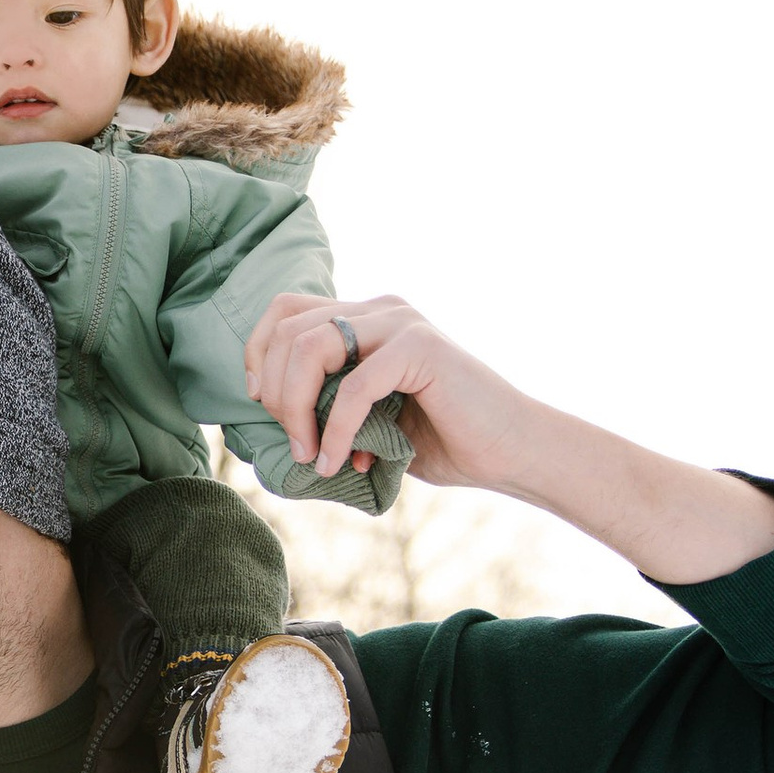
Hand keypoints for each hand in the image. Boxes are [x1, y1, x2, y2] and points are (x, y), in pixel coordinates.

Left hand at [243, 291, 773, 582]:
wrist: (514, 452)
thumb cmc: (447, 440)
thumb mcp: (372, 419)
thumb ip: (330, 403)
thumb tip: (273, 416)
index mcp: (368, 318)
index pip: (287, 311)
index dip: (260, 353)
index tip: (262, 404)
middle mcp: (382, 309)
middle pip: (290, 328)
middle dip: (277, 392)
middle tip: (294, 444)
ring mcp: (402, 323)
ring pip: (311, 347)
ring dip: (297, 408)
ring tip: (310, 454)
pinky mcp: (420, 348)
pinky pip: (353, 385)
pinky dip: (336, 430)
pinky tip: (340, 463)